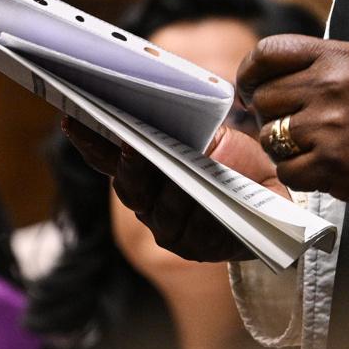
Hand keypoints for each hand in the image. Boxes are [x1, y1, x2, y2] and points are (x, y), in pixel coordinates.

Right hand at [63, 116, 287, 262]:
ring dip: (156, 183)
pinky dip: (190, 207)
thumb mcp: (209, 136)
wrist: (277, 195)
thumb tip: (157, 99)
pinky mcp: (199, 249)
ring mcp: (172, 231)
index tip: (71, 115)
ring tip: (151, 156)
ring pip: (157, 209)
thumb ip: (180, 129)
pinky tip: (190, 192)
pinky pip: (191, 227)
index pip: (109, 159)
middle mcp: (151, 207)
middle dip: (126, 163)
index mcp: (146, 176)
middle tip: (125, 140)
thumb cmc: (237, 161)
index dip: (89, 141)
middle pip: (130, 186)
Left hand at [239, 35, 348, 212]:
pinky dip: (300, 174)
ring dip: (285, 148)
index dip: (250, 73)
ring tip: (315, 150)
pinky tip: (325, 169)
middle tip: (295, 129)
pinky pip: (287, 170)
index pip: (269, 53)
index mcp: (338, 56)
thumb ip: (327, 65)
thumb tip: (279, 76)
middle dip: (272, 116)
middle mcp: (329, 85)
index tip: (250, 88)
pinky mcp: (331, 164)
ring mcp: (328, 125)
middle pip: (264, 99)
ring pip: (270, 137)